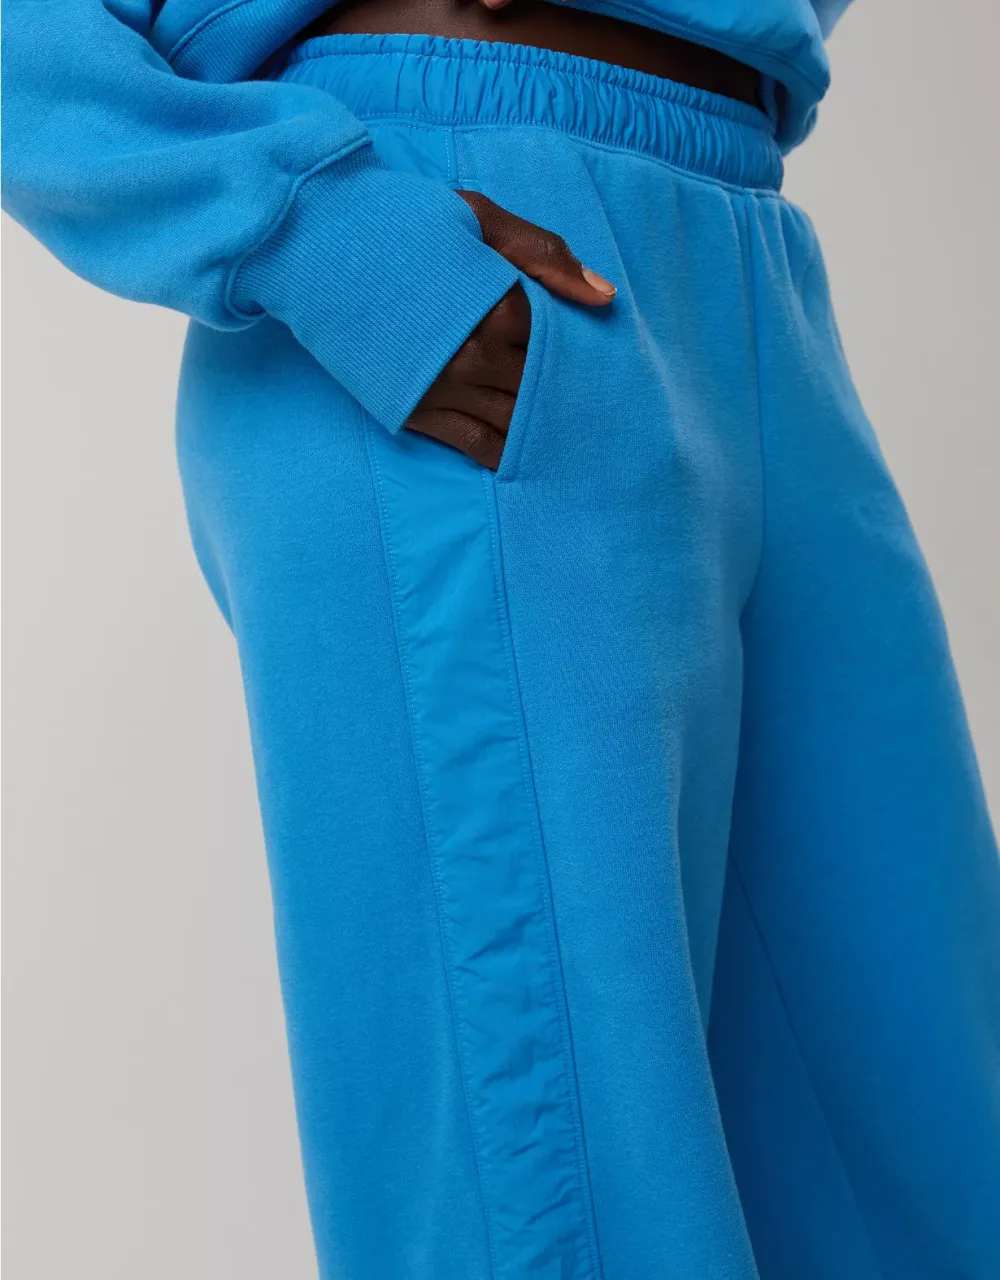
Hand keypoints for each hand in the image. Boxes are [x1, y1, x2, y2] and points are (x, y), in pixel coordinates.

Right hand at [405, 190, 615, 470]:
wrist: (320, 248)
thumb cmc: (404, 222)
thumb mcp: (477, 218)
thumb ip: (544, 254)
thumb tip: (605, 298)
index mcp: (500, 307)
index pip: (562, 341)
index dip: (581, 346)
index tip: (594, 352)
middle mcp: (477, 355)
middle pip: (544, 386)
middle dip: (569, 393)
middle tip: (596, 404)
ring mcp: (447, 388)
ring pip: (517, 421)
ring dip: (544, 429)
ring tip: (572, 435)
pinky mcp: (419, 410)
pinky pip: (476, 444)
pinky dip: (504, 454)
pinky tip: (524, 457)